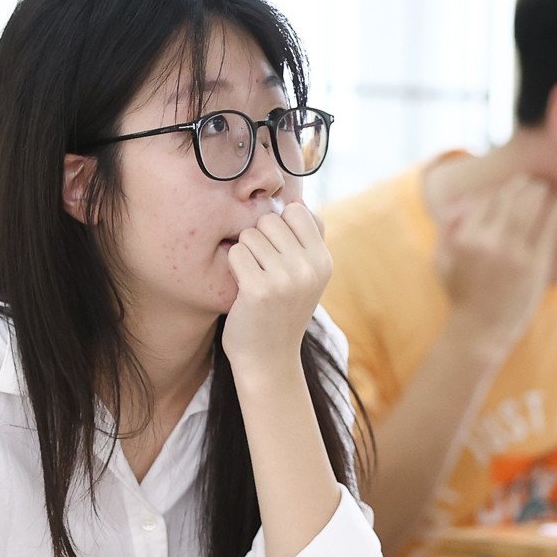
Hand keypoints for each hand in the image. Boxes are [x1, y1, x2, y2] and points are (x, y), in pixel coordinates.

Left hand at [222, 200, 331, 375]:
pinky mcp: (259, 290)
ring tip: (252, 278)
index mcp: (323, 260)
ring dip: (244, 253)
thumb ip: (305, 238)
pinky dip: (233, 266)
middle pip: (270, 220)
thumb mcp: (306, 275)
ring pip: (250, 234)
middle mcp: (310, 268)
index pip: (297, 211)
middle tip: (261, 268)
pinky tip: (241, 286)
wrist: (268, 359)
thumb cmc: (280, 311)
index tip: (275, 249)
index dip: (279, 224)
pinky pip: (236, 252)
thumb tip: (293, 197)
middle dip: (259, 238)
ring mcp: (286, 279)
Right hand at [434, 174, 556, 358]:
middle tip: (535, 179)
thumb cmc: (461, 295)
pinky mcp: (535, 265)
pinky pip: (547, 229)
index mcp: (465, 239)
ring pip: (530, 210)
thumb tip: (461, 202)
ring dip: (541, 193)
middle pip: (509, 200)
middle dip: (524, 185)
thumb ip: (446, 230)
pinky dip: (556, 211)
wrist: (480, 330)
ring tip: (548, 186)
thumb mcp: (442, 261)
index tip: (515, 182)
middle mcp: (488, 242)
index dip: (503, 188)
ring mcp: (513, 253)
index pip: (486, 201)